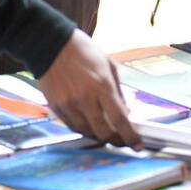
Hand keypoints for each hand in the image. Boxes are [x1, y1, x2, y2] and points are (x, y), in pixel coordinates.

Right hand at [35, 30, 140, 146]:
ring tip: (107, 132)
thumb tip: (125, 113)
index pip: (120, 119)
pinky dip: (85, 130)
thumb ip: (118, 91)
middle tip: (123, 140)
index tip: (138, 145)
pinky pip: (73, 127)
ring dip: (100, 136)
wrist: (52, 45)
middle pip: (104, 132)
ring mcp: (69, 104)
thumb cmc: (83, 52)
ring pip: (88, 132)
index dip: (131, 136)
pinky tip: (91, 126)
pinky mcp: (57, 107)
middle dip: (116, 140)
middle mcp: (85, 98)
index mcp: (102, 85)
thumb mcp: (108, 65)